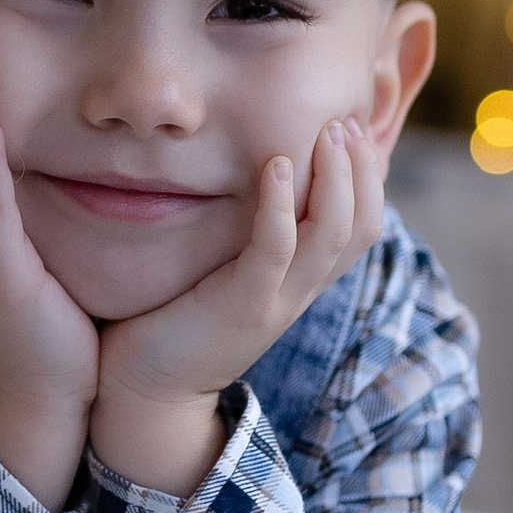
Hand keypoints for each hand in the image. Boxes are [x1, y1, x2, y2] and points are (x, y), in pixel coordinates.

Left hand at [90, 116, 381, 499]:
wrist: (144, 393)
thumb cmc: (172, 319)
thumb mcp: (223, 270)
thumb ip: (243, 232)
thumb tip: (243, 176)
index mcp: (301, 280)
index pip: (361, 225)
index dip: (368, 176)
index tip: (350, 127)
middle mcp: (300, 291)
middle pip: (362, 226)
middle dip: (361, 168)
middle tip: (343, 119)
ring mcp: (277, 300)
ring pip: (333, 234)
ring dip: (337, 178)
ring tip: (327, 132)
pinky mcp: (244, 307)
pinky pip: (276, 249)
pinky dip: (279, 205)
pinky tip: (276, 165)